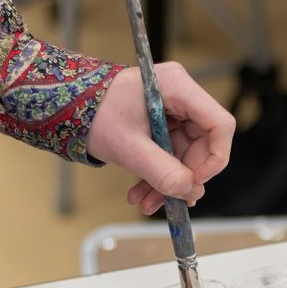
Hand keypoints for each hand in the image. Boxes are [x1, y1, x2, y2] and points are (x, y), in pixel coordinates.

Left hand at [87, 64, 235, 214]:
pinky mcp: (165, 125)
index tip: (195, 181)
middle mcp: (181, 95)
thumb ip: (161, 171)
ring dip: (168, 182)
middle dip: (184, 176)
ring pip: (187, 155)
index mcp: (176, 87)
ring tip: (146, 201)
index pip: (220, 125)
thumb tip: (188, 191)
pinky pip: (173, 155)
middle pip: (204, 144)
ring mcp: (174, 111)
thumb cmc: (91, 113)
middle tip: (168, 198)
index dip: (215, 158)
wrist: (66, 108)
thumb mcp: (128, 147)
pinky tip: (143, 192)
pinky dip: (160, 176)